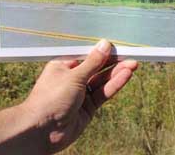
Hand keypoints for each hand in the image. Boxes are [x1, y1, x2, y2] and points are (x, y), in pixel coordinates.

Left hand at [19, 39, 137, 153]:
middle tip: (130, 53)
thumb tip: (105, 44)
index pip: (86, 54)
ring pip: (102, 80)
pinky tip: (126, 75)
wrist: (41, 130)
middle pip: (96, 67)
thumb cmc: (50, 98)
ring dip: (117, 72)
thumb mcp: (74, 76)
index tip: (117, 44)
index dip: (101, 50)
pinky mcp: (88, 107)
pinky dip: (114, 84)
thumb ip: (92, 62)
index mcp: (63, 65)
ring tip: (133, 64)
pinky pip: (103, 93)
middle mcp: (72, 78)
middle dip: (113, 61)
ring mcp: (81, 93)